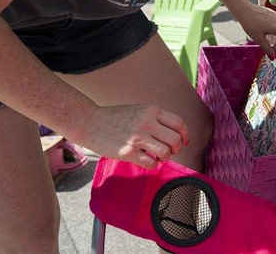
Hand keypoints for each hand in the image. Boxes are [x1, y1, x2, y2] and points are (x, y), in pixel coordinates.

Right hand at [75, 103, 189, 169]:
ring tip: (157, 156)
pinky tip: (145, 160)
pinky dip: (153, 164)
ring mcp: (138, 138)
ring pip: (166, 153)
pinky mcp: (128, 152)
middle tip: (170, 151)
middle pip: (176, 140)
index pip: (179, 123)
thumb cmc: (115, 117)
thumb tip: (173, 134)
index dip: (185, 135)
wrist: (90, 122)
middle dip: (177, 149)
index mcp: (152, 110)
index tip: (184, 141)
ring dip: (165, 158)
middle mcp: (147, 123)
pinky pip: (151, 163)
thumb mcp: (139, 110)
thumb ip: (155, 119)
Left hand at [235, 1, 275, 57]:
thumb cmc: (250, 23)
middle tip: (270, 49)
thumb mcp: (259, 39)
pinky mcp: (272, 13)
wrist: (244, 10)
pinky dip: (273, 29)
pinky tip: (265, 31)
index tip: (272, 53)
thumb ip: (267, 48)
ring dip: (275, 36)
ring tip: (267, 41)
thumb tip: (272, 57)